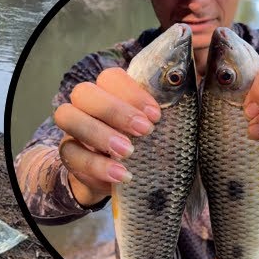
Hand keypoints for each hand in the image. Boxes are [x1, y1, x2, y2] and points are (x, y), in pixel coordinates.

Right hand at [53, 68, 162, 206]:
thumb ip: (173, 112)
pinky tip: (121, 175)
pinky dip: (96, 165)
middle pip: (83, 91)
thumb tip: (191, 85)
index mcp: (112, 93)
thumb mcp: (164, 130)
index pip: (110, 77)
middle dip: (113, 110)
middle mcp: (87, 106)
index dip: (131, 92)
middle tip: (144, 131)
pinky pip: (70, 153)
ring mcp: (73, 129)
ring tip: (128, 152)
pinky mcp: (68, 155)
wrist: (125, 180)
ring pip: (66, 115)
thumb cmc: (150, 148)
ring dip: (97, 133)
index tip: (156, 116)